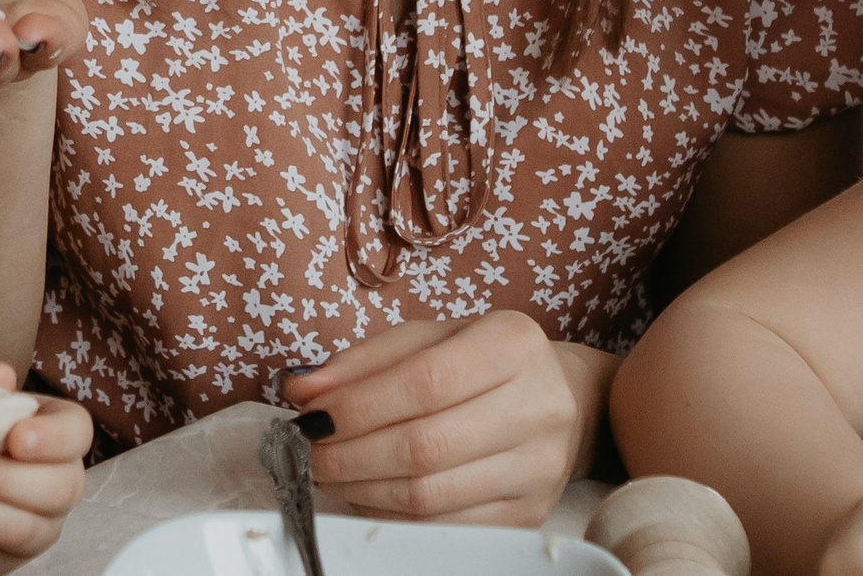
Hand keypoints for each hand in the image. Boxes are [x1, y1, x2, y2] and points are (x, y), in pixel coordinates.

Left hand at [282, 312, 608, 524]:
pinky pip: (443, 524)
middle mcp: (539, 407)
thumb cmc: (479, 361)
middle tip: (305, 450)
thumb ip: (364, 361)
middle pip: (425, 445)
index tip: (309, 414)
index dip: (358, 405)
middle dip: (348, 453)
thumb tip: (303, 391)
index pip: (425, 382)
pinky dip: (389, 512)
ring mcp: (539, 468)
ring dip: (360, 486)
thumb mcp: (428, 338)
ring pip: (430, 493)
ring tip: (325, 470)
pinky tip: (363, 491)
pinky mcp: (529, 514)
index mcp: (514, 345)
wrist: (559, 400)